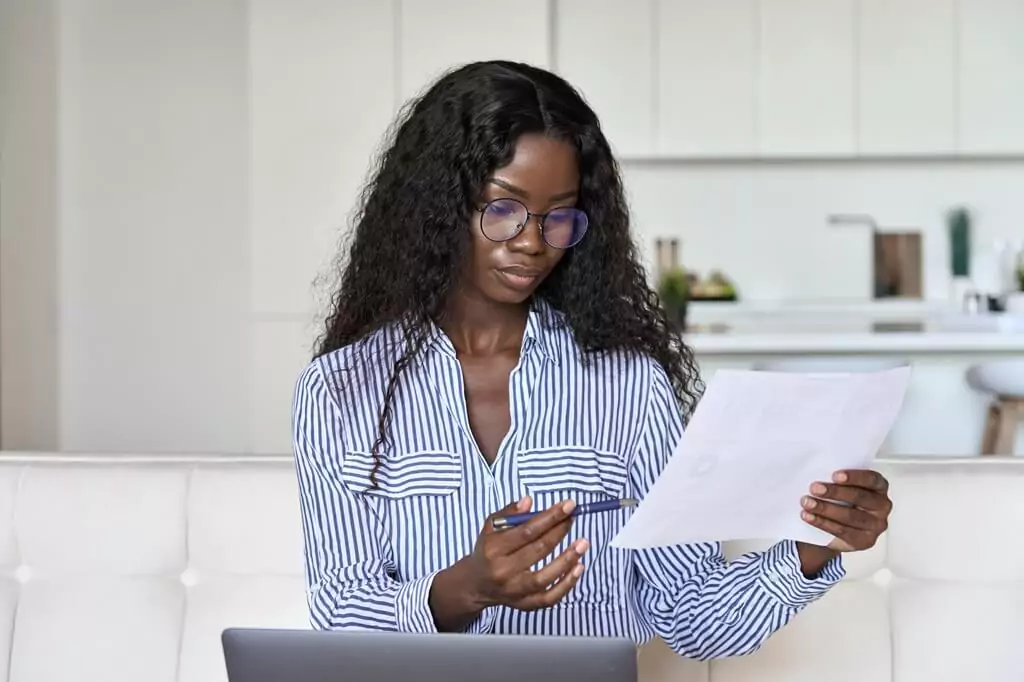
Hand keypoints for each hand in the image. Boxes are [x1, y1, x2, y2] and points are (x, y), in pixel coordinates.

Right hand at [464, 496, 588, 610]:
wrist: (477, 584)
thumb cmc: (488, 551)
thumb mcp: (490, 527)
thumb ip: (509, 513)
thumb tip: (529, 501)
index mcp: (494, 549)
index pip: (526, 531)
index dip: (550, 517)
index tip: (568, 506)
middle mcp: (503, 571)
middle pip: (538, 550)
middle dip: (559, 532)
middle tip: (573, 519)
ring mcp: (514, 590)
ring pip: (544, 578)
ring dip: (567, 560)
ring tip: (582, 544)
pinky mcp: (525, 604)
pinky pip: (549, 598)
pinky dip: (566, 585)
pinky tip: (578, 568)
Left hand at [801, 469, 892, 552]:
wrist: (838, 528)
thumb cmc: (842, 500)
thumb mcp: (843, 486)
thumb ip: (837, 480)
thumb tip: (816, 472)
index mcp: (879, 486)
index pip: (872, 479)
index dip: (854, 477)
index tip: (834, 476)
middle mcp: (882, 505)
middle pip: (860, 497)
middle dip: (835, 492)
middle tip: (814, 488)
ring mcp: (876, 525)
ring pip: (850, 516)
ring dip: (826, 509)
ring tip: (807, 503)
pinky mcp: (865, 541)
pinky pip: (842, 531)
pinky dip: (822, 523)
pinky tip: (809, 517)